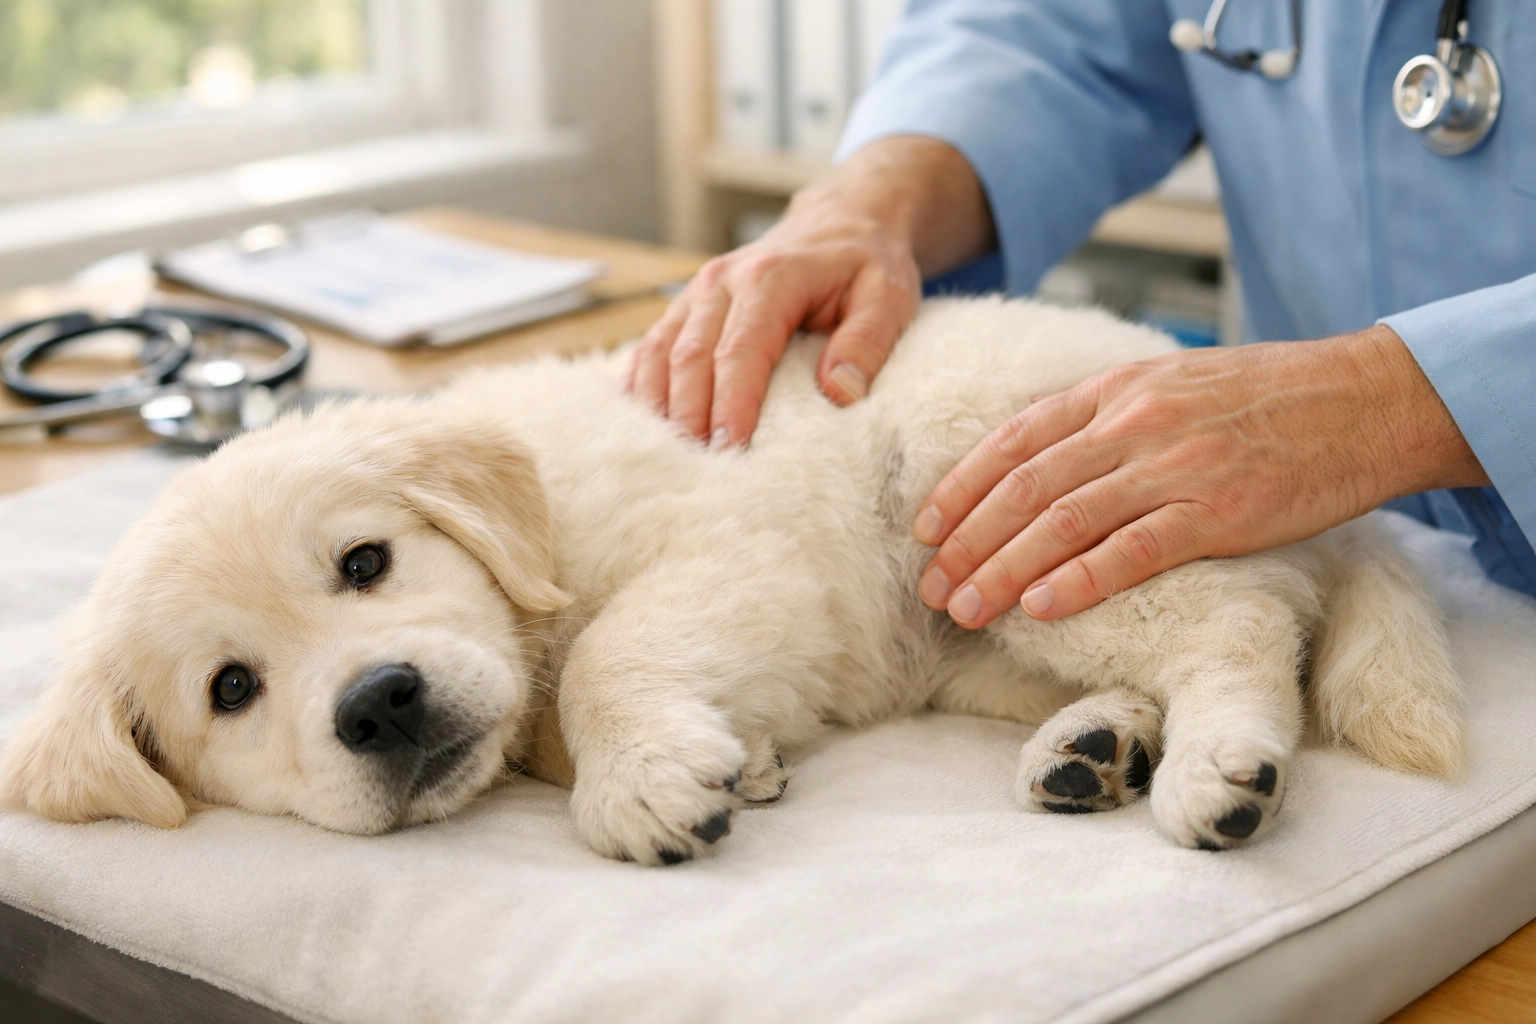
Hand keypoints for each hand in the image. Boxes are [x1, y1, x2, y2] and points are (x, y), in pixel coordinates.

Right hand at [627, 136, 994, 445]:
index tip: (729, 450)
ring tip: (666, 461)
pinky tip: (642, 429)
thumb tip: (840, 393)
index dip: (731, 404)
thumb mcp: (889, 297)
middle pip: (690, 359)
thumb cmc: (866, 264)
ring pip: (659, 356)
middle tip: (696, 472)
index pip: (740, 350)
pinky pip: (650, 350)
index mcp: (770, 278)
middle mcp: (721, 282)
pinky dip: (642, 390)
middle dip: (689, 418)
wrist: (840, 222)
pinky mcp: (686, 308)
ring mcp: (697, 293)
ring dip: (657, 409)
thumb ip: (867, 343)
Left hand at [913, 326, 1489, 627]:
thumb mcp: (1169, 381)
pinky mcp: (1218, 511)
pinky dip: (1079, 580)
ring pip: (1064, 522)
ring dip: (1004, 570)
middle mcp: (1134, 422)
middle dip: (966, 540)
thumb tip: (1037, 457)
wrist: (1363, 399)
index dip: (961, 487)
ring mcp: (1175, 466)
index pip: (1014, 440)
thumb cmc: (1263, 396)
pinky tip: (1040, 607)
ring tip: (964, 609)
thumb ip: (1104, 414)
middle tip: (929, 587)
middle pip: (1025, 487)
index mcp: (1116, 389)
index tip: (924, 528)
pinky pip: (1132, 550)